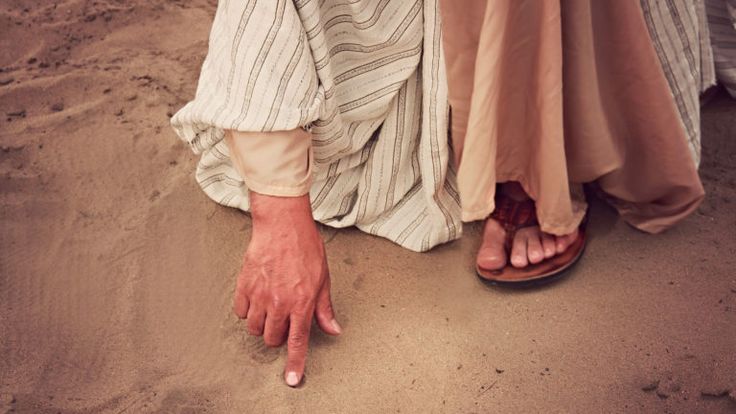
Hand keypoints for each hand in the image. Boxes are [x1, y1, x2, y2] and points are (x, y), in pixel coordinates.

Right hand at [233, 191, 340, 386]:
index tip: (292, 380)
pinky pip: (240, 311)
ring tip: (270, 308)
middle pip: (272, 339)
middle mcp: (279, 303)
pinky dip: (247, 310)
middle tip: (284, 320)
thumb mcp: (323, 278)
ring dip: (261, 325)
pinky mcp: (244, 285)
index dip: (295, 363)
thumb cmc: (306, 247)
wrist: (282, 225)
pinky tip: (256, 298)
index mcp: (302, 303)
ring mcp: (259, 295)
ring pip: (254, 328)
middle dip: (278, 336)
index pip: (297, 342)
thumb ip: (325, 308)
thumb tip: (333, 329)